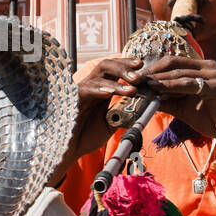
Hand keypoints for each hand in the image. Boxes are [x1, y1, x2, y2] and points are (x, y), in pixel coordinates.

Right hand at [48, 57, 142, 184]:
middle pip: (106, 65)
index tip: (142, 66)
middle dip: (124, 66)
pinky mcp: (72, 99)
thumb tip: (144, 107)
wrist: (70, 150)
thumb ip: (125, 114)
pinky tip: (110, 93)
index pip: (114, 70)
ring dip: (117, 80)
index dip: (127, 65)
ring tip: (132, 88)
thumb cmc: (87, 136)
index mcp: (101, 90)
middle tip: (139, 74)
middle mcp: (91, 86)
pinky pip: (86, 89)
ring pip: (99, 75)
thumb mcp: (112, 124)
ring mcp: (81, 91)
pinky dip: (99, 90)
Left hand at [126, 55, 215, 144]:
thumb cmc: (211, 117)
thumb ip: (165, 100)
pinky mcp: (215, 86)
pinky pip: (188, 84)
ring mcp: (212, 74)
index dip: (152, 69)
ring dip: (157, 79)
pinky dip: (170, 86)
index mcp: (201, 66)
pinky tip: (156, 90)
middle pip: (172, 63)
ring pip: (178, 73)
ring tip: (140, 85)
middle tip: (132, 80)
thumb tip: (142, 97)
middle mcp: (208, 65)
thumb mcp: (183, 106)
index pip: (171, 62)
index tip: (134, 78)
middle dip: (151, 72)